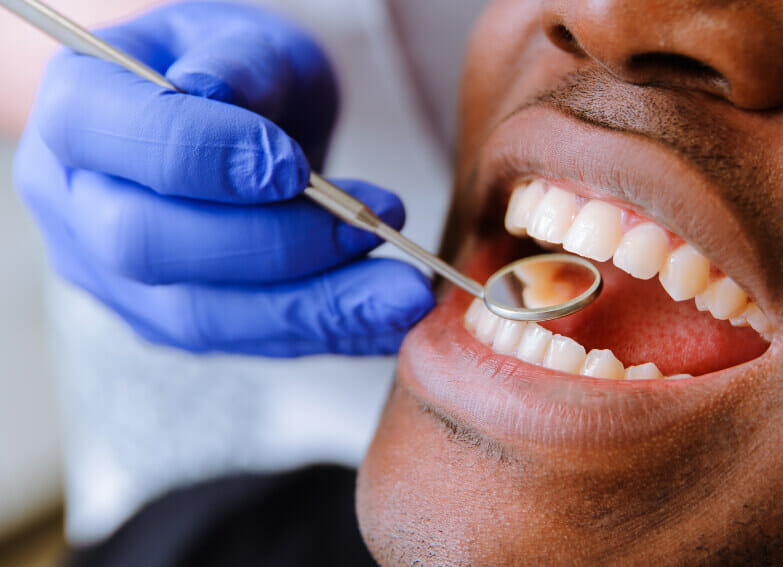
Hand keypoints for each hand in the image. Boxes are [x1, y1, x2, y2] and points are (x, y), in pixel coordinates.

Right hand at [14, 2, 433, 355]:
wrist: (233, 128)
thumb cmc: (238, 73)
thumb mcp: (244, 40)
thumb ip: (236, 62)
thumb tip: (215, 94)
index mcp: (76, 114)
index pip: (118, 142)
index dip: (207, 158)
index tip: (296, 166)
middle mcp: (76, 206)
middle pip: (149, 245)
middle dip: (275, 243)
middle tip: (373, 225)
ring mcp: (116, 277)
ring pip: (203, 317)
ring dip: (316, 308)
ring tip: (403, 294)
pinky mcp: (169, 322)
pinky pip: (246, 342)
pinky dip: (324, 333)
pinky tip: (385, 320)